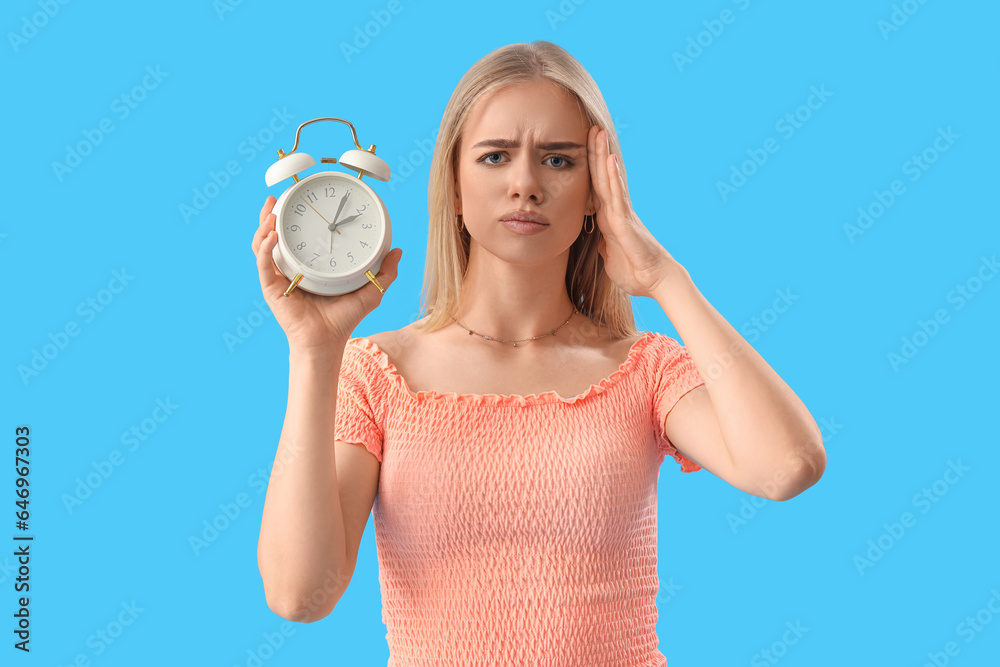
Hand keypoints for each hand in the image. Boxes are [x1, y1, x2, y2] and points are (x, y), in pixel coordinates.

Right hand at [252, 196, 402, 350]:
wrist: (327, 342)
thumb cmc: (344, 319)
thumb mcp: (370, 291)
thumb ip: (385, 272)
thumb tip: (398, 251)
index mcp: (307, 266)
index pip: (296, 237)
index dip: (293, 218)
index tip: (298, 199)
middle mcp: (289, 270)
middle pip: (272, 237)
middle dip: (270, 216)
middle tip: (276, 198)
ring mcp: (278, 278)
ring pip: (262, 246)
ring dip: (264, 226)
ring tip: (272, 213)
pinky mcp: (271, 289)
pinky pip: (264, 264)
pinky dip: (265, 248)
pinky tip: (272, 236)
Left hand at [587, 125, 681, 298]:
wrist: (655, 282)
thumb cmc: (635, 271)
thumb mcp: (609, 256)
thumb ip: (603, 244)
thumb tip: (596, 239)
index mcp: (609, 219)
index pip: (597, 187)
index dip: (591, 167)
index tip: (585, 147)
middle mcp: (616, 211)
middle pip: (602, 176)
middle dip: (596, 152)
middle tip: (591, 127)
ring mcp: (622, 214)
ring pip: (609, 180)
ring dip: (603, 156)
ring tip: (598, 133)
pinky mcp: (625, 223)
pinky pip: (618, 197)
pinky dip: (613, 178)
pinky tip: (610, 161)